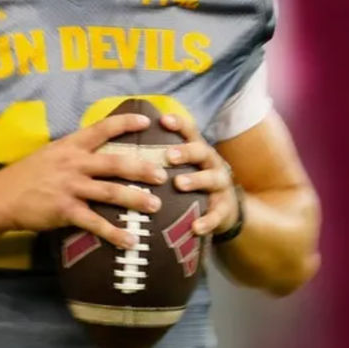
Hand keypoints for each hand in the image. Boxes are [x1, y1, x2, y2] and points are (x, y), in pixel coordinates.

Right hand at [0, 113, 168, 249]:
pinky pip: (95, 223)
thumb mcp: (50, 154)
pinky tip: (130, 241)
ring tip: (155, 206)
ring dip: (135, 199)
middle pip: (114, 163)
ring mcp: (70, 187)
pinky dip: (114, 233)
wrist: (0, 197)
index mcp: (70, 146)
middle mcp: (73, 163)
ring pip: (110, 192)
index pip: (101, 129)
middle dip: (141, 168)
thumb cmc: (27, 175)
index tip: (146, 121)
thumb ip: (74, 153)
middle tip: (163, 174)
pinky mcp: (65, 210)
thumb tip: (98, 151)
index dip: (124, 123)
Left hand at [160, 113, 239, 236]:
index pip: (189, 131)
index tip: (163, 120)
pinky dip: (207, 221)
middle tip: (169, 155)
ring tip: (179, 184)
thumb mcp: (183, 166)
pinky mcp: (224, 208)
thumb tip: (122, 149)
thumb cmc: (193, 180)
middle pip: (201, 152)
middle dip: (186, 152)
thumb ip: (161, 157)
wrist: (226, 208)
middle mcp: (211, 163)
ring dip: (195, 180)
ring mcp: (220, 185)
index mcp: (198, 150)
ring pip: (211, 179)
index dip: (178, 124)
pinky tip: (195, 228)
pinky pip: (217, 215)